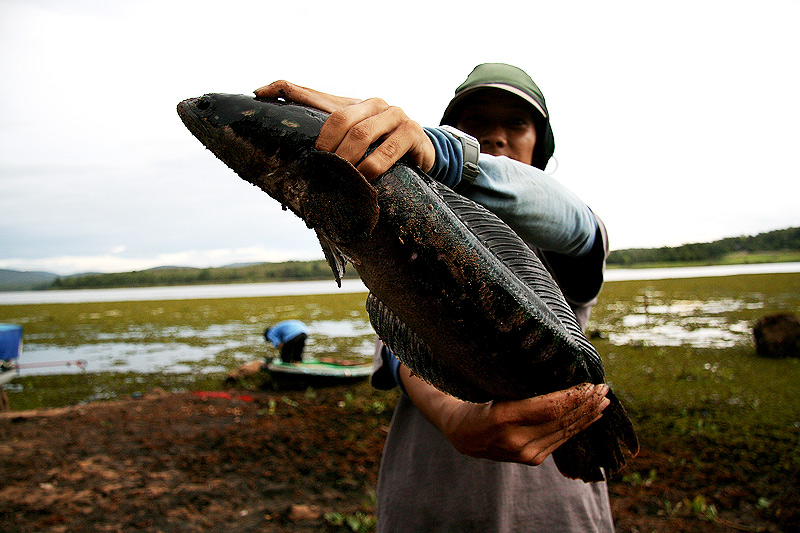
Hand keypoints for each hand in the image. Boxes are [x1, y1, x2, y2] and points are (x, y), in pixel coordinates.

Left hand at [255, 80, 434, 179]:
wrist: (424, 155)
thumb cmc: (381, 150)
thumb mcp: (355, 144)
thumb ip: (328, 142)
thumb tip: (294, 146)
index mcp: (353, 103)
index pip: (314, 94)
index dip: (286, 89)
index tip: (258, 92)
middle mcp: (374, 103)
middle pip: (339, 117)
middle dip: (326, 144)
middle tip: (321, 165)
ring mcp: (395, 115)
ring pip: (362, 134)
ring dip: (347, 159)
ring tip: (341, 175)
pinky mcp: (412, 133)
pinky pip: (387, 151)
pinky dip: (371, 168)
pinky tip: (364, 178)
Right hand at [399, 365, 609, 465]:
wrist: (460, 433)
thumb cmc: (473, 398)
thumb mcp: (488, 381)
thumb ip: (516, 378)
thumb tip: (549, 357)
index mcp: (501, 417)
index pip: (549, 408)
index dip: (573, 396)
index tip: (590, 382)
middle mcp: (515, 440)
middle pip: (561, 420)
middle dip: (586, 404)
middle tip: (603, 388)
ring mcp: (524, 454)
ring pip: (564, 432)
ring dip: (587, 416)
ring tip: (603, 401)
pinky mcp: (531, 459)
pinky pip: (560, 441)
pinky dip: (578, 428)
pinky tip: (590, 417)